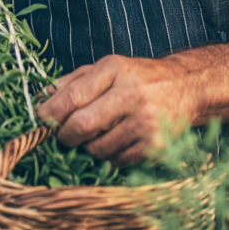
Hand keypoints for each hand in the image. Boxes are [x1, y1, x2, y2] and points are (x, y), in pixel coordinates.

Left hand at [34, 54, 195, 166]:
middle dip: (64, 136)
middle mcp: (131, 94)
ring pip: (96, 148)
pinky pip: (116, 161)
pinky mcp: (155, 145)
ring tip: (95, 136)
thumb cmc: (140, 77)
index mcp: (115, 70)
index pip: (72, 97)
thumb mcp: (108, 68)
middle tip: (63, 137)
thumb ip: (74, 81)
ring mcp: (145, 122)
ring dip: (87, 148)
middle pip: (81, 126)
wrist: (186, 87)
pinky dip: (108, 157)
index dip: (49, 113)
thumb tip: (41, 99)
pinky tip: (115, 143)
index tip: (41, 120)